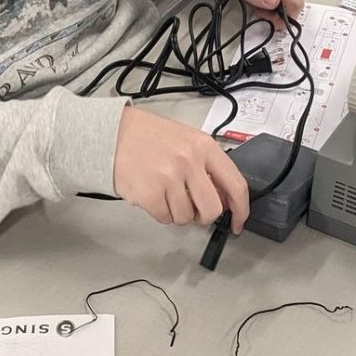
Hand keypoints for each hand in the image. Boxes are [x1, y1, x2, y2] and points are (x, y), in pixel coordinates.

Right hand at [113, 106, 249, 233]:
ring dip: (177, 212)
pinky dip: (160, 212)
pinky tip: (152, 194)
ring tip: (164, 192)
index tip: (238, 222)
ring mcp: (169, 178)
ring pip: (186, 217)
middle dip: (203, 216)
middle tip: (193, 208)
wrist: (114, 133)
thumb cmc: (150, 138)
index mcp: (204, 146)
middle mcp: (189, 161)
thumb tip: (225, 200)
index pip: (235, 184)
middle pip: (212, 209)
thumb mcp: (187, 141)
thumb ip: (208, 167)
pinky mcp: (149, 193)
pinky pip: (165, 218)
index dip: (241, 210)